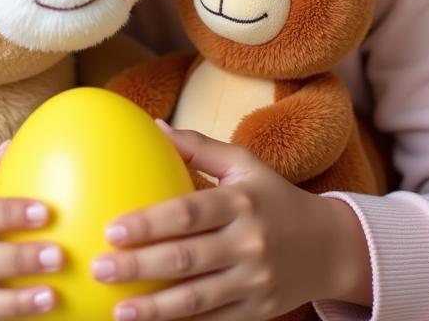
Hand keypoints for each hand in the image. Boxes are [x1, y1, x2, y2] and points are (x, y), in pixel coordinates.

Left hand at [89, 122, 372, 319]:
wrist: (329, 247)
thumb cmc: (274, 198)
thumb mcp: (244, 165)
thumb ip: (199, 146)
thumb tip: (154, 127)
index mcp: (241, 202)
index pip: (189, 213)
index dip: (149, 222)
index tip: (112, 229)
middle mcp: (249, 243)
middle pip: (186, 258)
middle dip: (139, 266)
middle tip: (100, 268)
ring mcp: (254, 282)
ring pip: (197, 299)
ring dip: (153, 309)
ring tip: (117, 310)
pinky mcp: (257, 313)